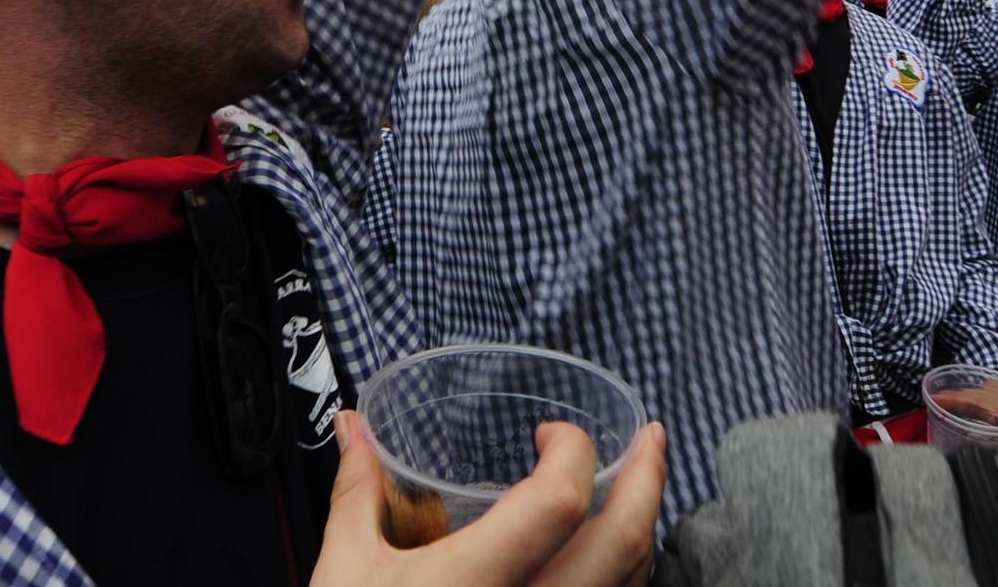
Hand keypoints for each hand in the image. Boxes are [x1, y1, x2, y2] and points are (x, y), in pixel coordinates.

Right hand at [312, 410, 664, 586]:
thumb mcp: (347, 572)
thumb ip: (357, 492)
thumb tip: (353, 427)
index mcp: (476, 582)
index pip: (559, 502)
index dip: (572, 451)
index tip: (552, 434)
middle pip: (624, 542)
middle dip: (650, 477)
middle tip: (650, 438)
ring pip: (631, 586)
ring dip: (642, 530)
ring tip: (637, 491)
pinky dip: (623, 580)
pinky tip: (609, 560)